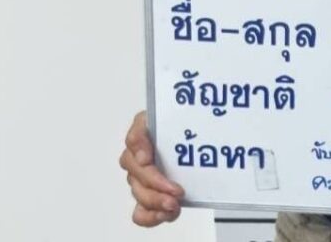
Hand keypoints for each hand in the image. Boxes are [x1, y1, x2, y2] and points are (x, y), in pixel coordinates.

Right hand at [119, 110, 184, 226]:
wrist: (195, 140)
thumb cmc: (183, 125)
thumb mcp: (176, 114)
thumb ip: (159, 124)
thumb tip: (142, 154)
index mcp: (144, 134)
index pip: (135, 138)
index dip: (139, 148)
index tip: (147, 158)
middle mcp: (137, 158)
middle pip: (136, 174)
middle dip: (155, 184)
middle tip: (176, 190)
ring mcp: (141, 179)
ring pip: (140, 194)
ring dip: (156, 202)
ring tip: (174, 205)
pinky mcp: (149, 196)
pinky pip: (140, 212)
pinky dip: (151, 217)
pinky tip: (166, 214)